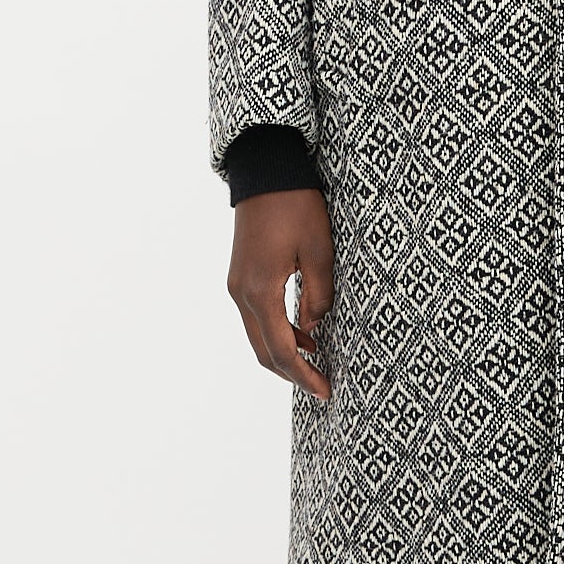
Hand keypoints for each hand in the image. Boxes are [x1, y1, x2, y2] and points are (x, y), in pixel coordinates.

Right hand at [228, 188, 334, 399]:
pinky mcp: (242, 276)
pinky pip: (258, 317)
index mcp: (260, 291)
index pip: (281, 350)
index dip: (304, 376)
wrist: (266, 171)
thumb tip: (315, 328)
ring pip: (259, 336)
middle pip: (264, 351)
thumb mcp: (320, 251)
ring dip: (285, 353)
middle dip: (293, 373)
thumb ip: (319, 295)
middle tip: (322, 388)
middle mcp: (242, 294)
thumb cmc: (296, 205)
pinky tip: (305, 334)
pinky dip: (278, 332)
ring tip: (318, 364)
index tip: (325, 391)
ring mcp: (237, 285)